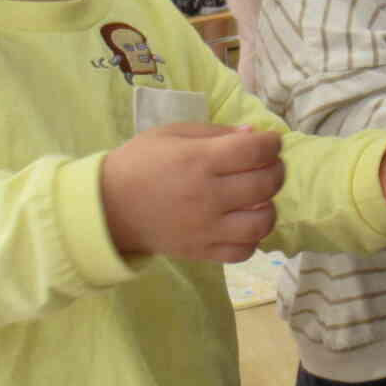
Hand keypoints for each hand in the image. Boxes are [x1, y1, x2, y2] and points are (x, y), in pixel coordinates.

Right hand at [100, 123, 285, 263]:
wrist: (108, 208)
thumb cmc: (140, 163)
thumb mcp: (172, 134)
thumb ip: (215, 132)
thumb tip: (254, 134)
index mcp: (198, 160)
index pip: (255, 151)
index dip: (272, 143)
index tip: (270, 142)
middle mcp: (207, 195)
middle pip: (265, 184)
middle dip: (277, 170)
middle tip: (269, 166)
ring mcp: (206, 228)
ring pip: (262, 223)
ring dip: (269, 207)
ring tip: (259, 198)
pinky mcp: (202, 252)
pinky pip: (244, 251)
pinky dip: (252, 238)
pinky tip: (243, 223)